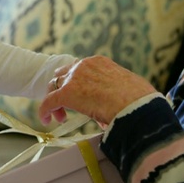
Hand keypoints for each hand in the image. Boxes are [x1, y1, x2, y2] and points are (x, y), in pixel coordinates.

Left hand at [39, 55, 155, 125]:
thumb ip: (115, 92)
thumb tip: (114, 106)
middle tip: (68, 107)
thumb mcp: (126, 87)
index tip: (82, 97)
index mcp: (99, 62)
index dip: (78, 84)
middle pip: (63, 75)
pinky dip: (45, 110)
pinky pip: (49, 101)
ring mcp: (74, 78)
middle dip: (63, 89)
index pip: (80, 69)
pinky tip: (46, 120)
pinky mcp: (66, 94)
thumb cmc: (138, 100)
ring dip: (55, 101)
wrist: (136, 106)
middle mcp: (84, 65)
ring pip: (54, 87)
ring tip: (60, 117)